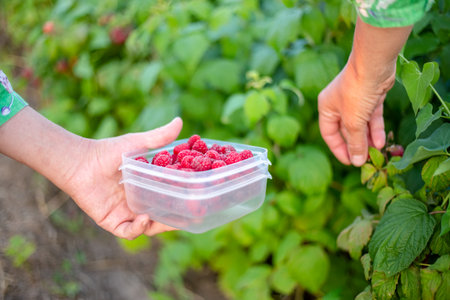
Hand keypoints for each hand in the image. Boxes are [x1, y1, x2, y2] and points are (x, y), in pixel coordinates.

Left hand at [64, 118, 182, 238]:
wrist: (81, 163)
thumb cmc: (108, 151)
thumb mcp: (138, 143)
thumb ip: (160, 136)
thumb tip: (179, 121)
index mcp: (148, 187)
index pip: (171, 197)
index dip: (184, 200)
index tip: (198, 198)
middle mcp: (140, 202)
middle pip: (164, 215)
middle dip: (177, 218)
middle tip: (192, 216)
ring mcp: (127, 213)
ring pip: (150, 227)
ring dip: (161, 226)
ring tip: (171, 219)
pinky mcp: (113, 222)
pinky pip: (129, 232)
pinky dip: (139, 228)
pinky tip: (145, 217)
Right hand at [318, 63, 394, 165]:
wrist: (374, 65)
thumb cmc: (356, 92)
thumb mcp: (353, 122)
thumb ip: (355, 142)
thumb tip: (356, 161)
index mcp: (326, 109)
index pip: (329, 134)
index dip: (339, 150)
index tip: (350, 162)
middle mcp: (338, 105)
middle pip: (346, 131)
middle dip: (356, 145)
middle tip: (365, 160)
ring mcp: (355, 101)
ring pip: (360, 125)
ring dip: (367, 139)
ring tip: (375, 153)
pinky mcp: (370, 97)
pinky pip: (371, 118)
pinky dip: (375, 129)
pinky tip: (380, 142)